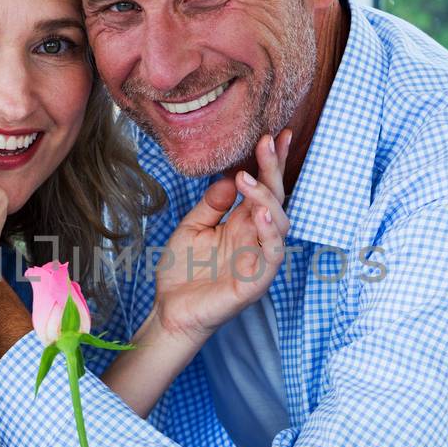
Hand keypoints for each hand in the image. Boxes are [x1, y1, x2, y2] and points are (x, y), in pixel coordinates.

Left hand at [150, 130, 290, 348]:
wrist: (169, 311)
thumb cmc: (181, 273)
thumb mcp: (192, 226)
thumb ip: (212, 204)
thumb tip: (230, 178)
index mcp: (242, 224)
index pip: (263, 188)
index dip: (272, 163)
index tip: (276, 135)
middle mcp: (255, 238)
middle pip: (275, 199)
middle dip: (274, 170)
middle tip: (267, 143)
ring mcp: (258, 260)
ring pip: (278, 224)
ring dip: (267, 198)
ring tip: (248, 178)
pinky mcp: (255, 281)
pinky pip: (271, 255)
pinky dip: (269, 233)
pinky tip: (258, 212)